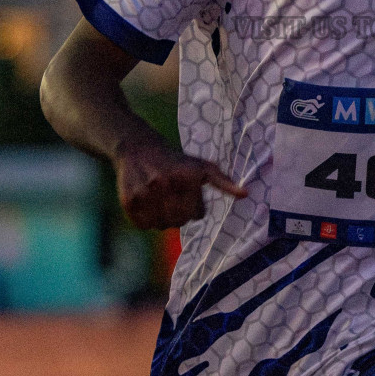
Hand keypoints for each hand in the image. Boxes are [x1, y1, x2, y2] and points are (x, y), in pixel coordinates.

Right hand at [113, 141, 246, 229]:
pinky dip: (145, 220)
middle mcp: (166, 184)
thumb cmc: (177, 162)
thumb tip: (246, 194)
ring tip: (159, 200)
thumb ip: (224, 182)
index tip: (185, 192)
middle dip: (178, 215)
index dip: (192, 206)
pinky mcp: (128, 200)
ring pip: (161, 226)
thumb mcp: (202, 167)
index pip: (196, 215)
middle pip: (178, 222)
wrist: (138, 149)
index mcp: (187, 177)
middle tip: (172, 199)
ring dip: (162, 219)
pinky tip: (146, 202)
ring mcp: (145, 193)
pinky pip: (142, 225)